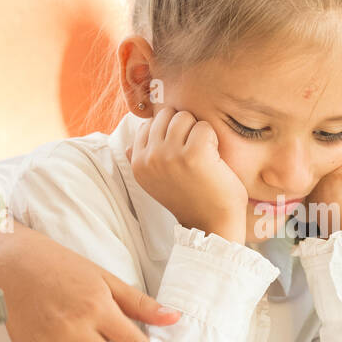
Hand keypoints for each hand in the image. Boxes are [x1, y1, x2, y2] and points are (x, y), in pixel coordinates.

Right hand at [130, 109, 248, 242]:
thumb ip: (141, 161)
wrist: (211, 225)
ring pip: (184, 117)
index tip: (179, 153)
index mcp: (138, 164)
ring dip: (198, 131)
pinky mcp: (193, 154)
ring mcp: (170, 155)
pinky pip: (204, 126)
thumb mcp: (155, 183)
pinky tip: (213, 159)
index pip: (147, 125)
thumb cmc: (190, 201)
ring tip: (203, 155)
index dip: (168, 133)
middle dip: (183, 127)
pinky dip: (213, 139)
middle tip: (192, 152)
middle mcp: (150, 158)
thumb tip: (128, 145)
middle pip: (166, 115)